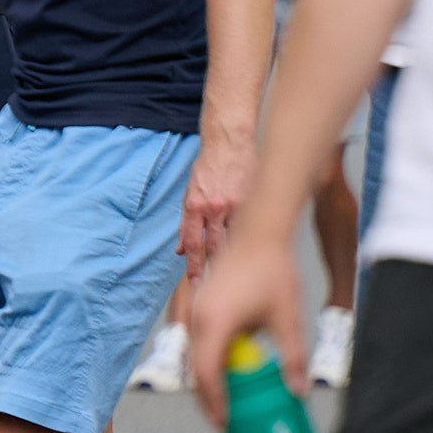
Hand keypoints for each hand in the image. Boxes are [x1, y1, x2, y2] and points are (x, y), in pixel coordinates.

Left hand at [179, 132, 251, 279]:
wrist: (229, 141)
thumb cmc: (209, 167)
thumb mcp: (189, 193)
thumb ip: (186, 223)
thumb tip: (180, 249)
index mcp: (195, 206)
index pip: (193, 244)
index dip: (193, 266)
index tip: (195, 284)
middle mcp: (214, 207)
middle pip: (214, 247)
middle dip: (213, 270)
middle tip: (213, 290)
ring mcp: (235, 205)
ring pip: (234, 240)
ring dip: (233, 261)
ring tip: (235, 280)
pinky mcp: (252, 201)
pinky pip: (250, 226)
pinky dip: (249, 241)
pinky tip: (253, 254)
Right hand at [186, 235, 304, 427]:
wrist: (259, 230)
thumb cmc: (272, 270)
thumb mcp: (287, 318)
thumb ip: (292, 357)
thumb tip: (297, 391)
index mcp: (215, 324)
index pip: (207, 375)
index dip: (214, 403)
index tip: (224, 425)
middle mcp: (199, 318)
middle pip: (194, 369)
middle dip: (207, 397)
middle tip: (224, 419)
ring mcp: (196, 308)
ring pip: (193, 354)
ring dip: (206, 377)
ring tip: (226, 397)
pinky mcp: (201, 301)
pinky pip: (197, 339)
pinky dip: (207, 358)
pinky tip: (228, 365)